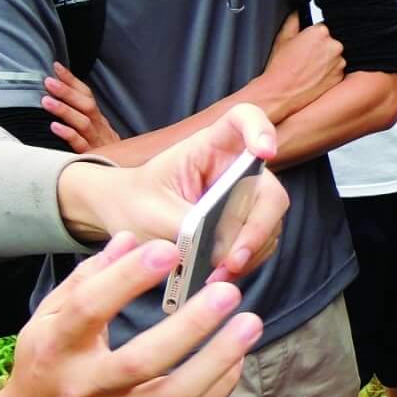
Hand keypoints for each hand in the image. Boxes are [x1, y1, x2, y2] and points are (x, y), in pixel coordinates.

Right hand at [0, 234, 265, 396]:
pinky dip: (219, 385)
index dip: (128, 278)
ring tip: (249, 324)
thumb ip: (88, 279)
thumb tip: (130, 240)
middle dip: (190, 325)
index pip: (90, 309)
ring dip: (218, 359)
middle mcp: (84, 388)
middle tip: (227, 292)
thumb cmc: (47, 365)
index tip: (169, 250)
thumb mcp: (49, 319)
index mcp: (56, 349)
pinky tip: (236, 357)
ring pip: (173, 395)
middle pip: (141, 361)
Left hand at [41, 63, 120, 152]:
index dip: (72, 80)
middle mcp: (100, 128)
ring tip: (45, 101)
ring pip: (83, 123)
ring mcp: (98, 142)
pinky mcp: (93, 157)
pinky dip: (69, 134)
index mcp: (100, 120)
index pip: (87, 95)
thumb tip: (59, 102)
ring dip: (64, 110)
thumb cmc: (106, 155)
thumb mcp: (97, 135)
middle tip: (48, 81)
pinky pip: (81, 145)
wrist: (125, 176)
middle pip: (86, 106)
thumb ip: (83, 120)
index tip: (56, 66)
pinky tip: (54, 127)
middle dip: (67, 92)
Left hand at [56, 104, 288, 280]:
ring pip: (269, 222)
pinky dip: (245, 261)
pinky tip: (220, 274)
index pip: (244, 120)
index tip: (265, 152)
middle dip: (256, 229)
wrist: (127, 216)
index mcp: (210, 146)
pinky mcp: (246, 222)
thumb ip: (186, 226)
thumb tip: (221, 250)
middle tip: (232, 260)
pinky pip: (260, 242)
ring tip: (218, 276)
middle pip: (269, 190)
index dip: (261, 130)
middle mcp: (236, 167)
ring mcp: (245, 196)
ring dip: (249, 252)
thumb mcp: (150, 212)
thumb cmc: (136, 201)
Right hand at [258, 12, 345, 117]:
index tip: (306, 45)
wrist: (281, 94)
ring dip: (326, 60)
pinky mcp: (341, 77)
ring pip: (335, 56)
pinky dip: (328, 72)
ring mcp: (340, 62)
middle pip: (331, 41)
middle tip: (306, 57)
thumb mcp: (283, 37)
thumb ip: (294, 19)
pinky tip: (314, 76)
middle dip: (321, 48)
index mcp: (320, 32)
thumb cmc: (280, 69)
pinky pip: (337, 70)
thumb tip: (298, 12)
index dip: (313, 37)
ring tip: (309, 68)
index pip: (323, 28)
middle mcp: (334, 46)